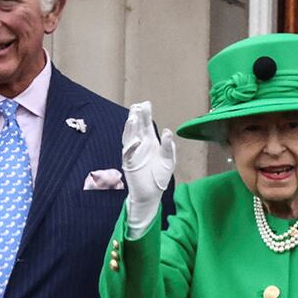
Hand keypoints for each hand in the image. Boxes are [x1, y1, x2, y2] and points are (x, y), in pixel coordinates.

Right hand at [120, 101, 176, 234]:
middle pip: (137, 128)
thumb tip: (167, 131)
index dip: (146, 115)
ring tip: (133, 117)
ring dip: (131, 128)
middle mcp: (140, 145)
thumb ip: (168, 147)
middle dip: (137, 116)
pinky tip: (137, 140)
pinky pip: (128, 153)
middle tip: (137, 105)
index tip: (146, 103)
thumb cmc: (160, 177)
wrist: (152, 194)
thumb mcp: (169, 160)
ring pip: (129, 137)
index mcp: (151, 142)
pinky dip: (132, 146)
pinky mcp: (129, 164)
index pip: (147, 125)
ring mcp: (133, 153)